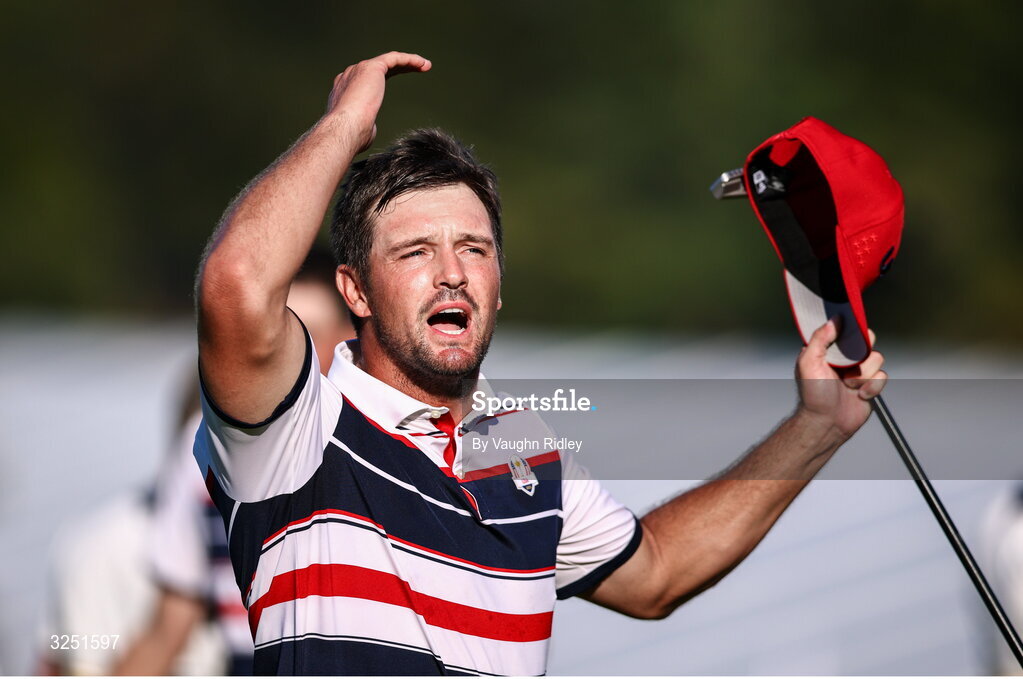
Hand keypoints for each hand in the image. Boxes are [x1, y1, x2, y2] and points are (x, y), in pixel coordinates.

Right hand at [326, 52, 431, 153]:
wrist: (345, 128)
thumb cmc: (352, 135)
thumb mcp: (361, 130)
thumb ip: (367, 124)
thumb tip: (371, 129)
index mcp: (344, 90)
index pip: (366, 80)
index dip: (383, 80)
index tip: (396, 86)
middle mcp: (350, 76)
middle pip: (378, 68)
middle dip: (398, 68)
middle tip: (416, 69)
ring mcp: (359, 69)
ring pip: (387, 60)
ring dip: (407, 62)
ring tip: (425, 65)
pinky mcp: (371, 67)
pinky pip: (393, 58)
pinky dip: (409, 59)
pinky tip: (423, 64)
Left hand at [795, 320, 887, 438]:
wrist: (827, 423)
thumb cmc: (813, 396)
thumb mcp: (808, 363)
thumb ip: (819, 339)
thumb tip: (833, 320)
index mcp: (829, 350)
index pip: (846, 330)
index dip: (852, 330)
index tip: (853, 334)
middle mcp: (845, 358)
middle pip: (866, 341)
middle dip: (860, 353)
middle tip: (849, 365)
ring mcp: (859, 371)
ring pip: (876, 358)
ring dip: (863, 374)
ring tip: (848, 385)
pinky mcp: (871, 384)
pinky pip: (882, 376)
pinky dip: (871, 387)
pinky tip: (858, 394)